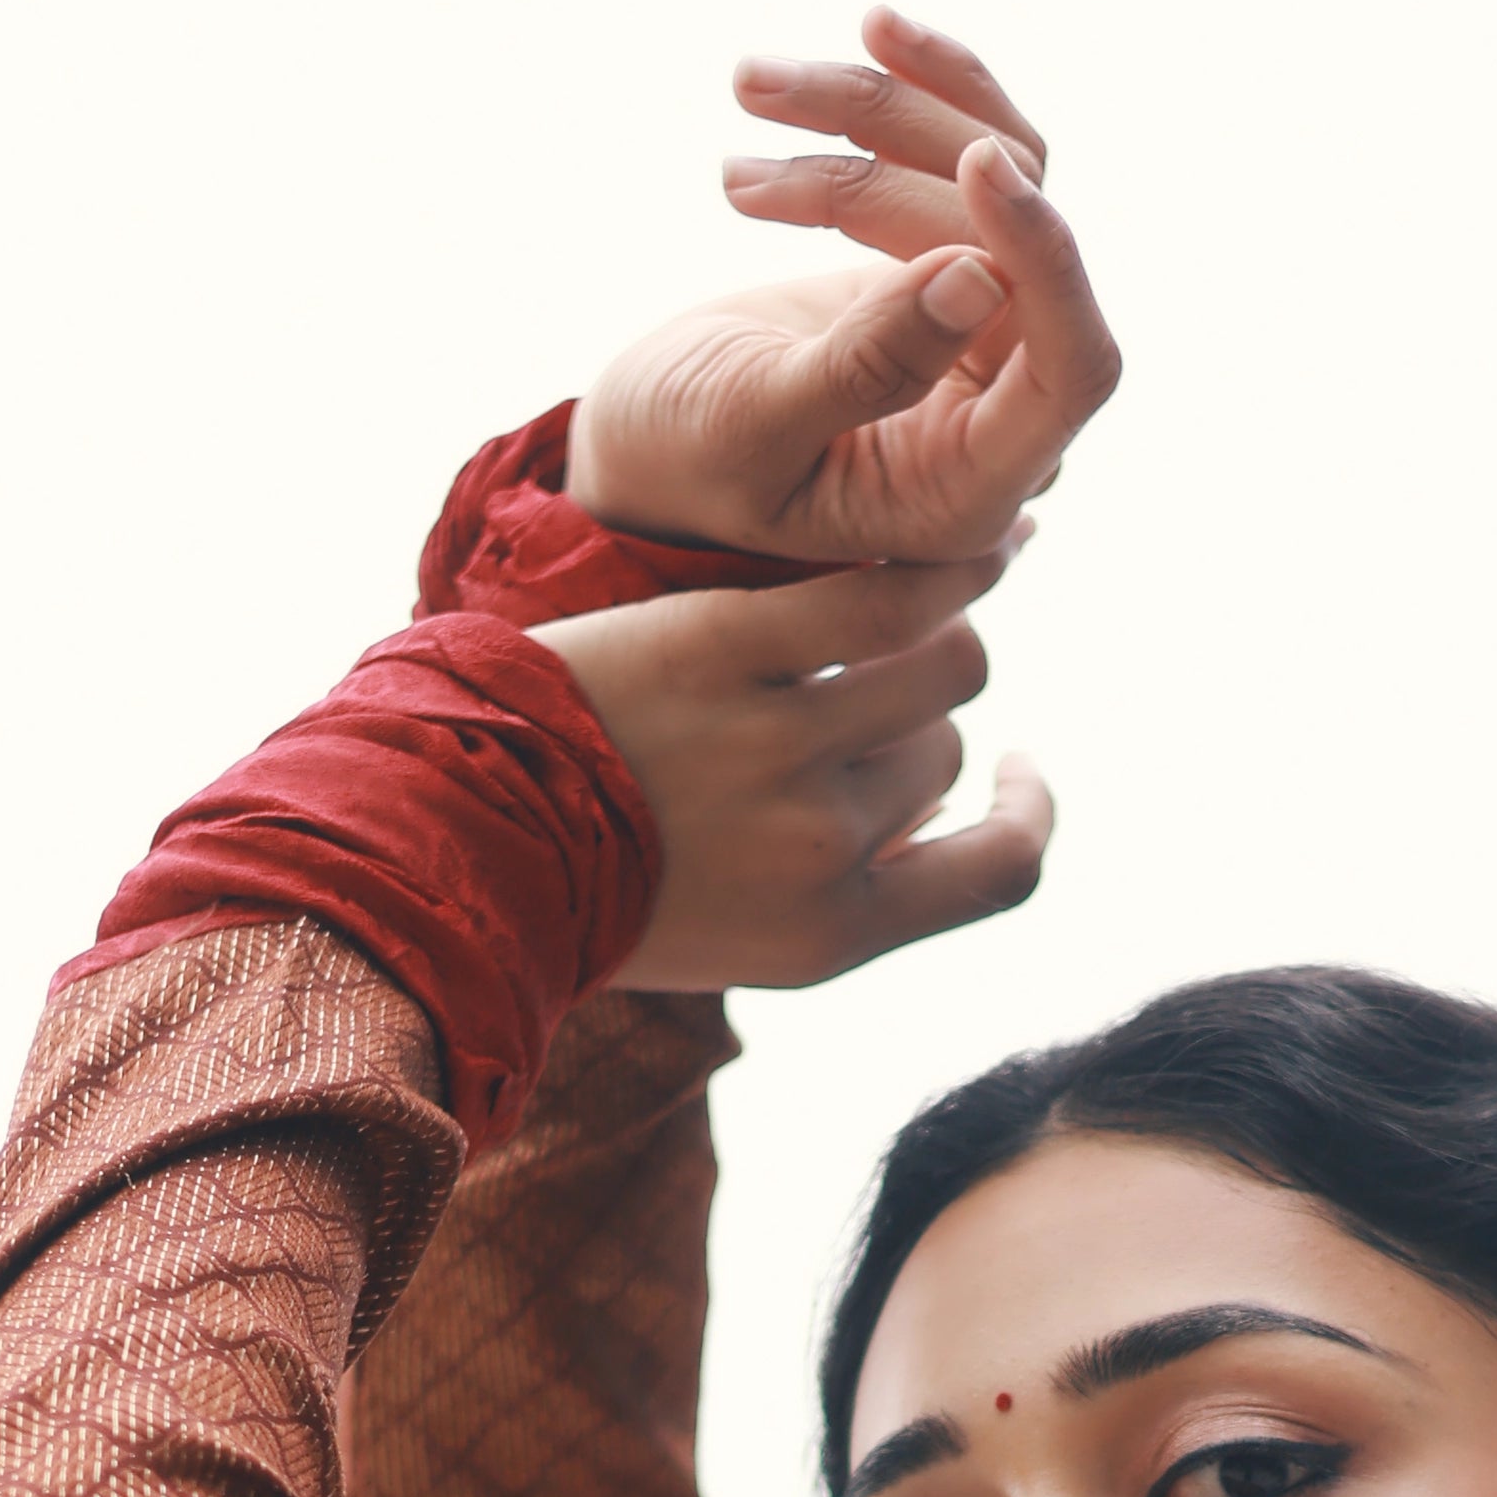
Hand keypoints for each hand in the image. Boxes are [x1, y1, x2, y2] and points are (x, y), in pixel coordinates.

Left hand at [540, 557, 1051, 990]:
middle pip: (945, 749)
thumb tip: (936, 820)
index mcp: (832, 932)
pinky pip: (877, 597)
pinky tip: (934, 553)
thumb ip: (844, 895)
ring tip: (910, 600)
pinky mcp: (728, 646)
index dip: (1028, 813)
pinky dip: (928, 569)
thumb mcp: (743, 944)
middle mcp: (822, 845)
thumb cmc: (602, 897)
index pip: (1002, 871)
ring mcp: (779, 744)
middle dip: (921, 714)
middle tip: (867, 681)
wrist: (468, 846)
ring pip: (939, 660)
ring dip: (936, 625)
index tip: (1016, 772)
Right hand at [567, 9, 1119, 566]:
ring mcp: (981, 336)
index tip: (973, 160)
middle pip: (1011, 244)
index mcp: (969, 491)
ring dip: (880, 109)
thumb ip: (863, 368)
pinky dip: (916, 100)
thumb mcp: (751, 426)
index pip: (1071, 370)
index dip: (1045, 259)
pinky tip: (868, 35)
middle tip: (753, 99)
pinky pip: (974, 162)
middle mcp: (998, 412)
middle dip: (885, 152)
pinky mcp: (950, 268)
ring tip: (753, 84)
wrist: (647, 436)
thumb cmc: (684, 460)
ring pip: (994, 178)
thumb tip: (978, 277)